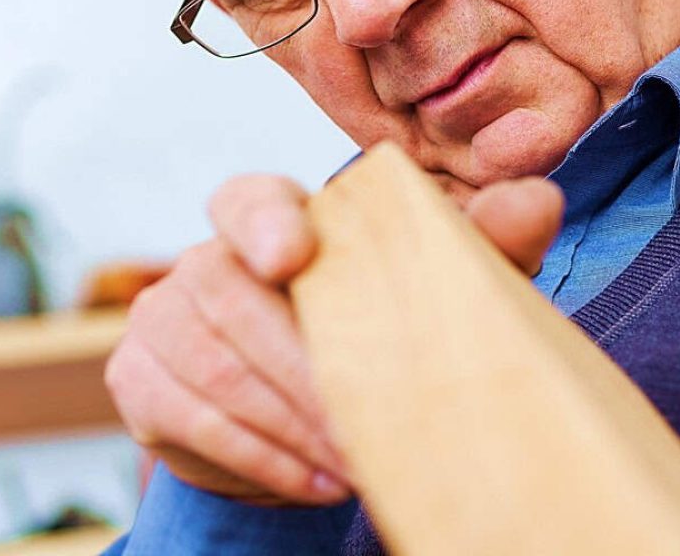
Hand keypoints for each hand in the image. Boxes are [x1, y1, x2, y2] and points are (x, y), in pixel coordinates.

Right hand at [104, 172, 563, 505]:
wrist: (312, 406)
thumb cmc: (381, 325)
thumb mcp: (439, 286)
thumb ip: (484, 240)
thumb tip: (538, 200)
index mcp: (274, 220)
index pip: (247, 200)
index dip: (261, 223)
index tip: (291, 257)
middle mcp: (205, 259)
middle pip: (232, 299)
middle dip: (304, 370)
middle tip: (369, 425)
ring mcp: (161, 319)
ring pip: (212, 368)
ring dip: (288, 423)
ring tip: (357, 462)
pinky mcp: (141, 383)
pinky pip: (188, 420)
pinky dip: (257, 458)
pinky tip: (315, 479)